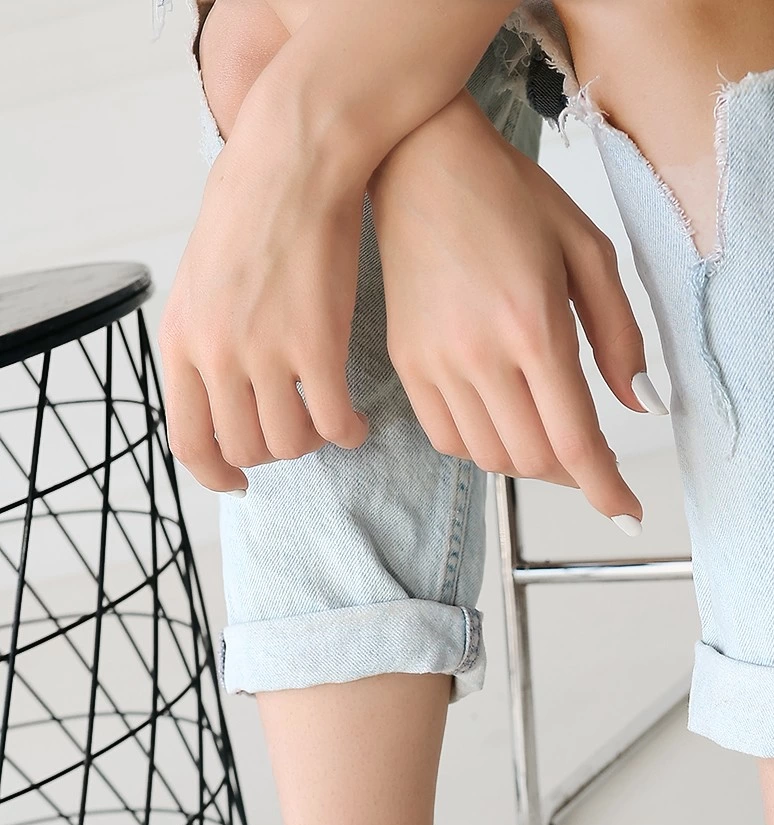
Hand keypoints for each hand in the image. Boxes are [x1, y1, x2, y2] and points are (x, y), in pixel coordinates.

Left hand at [160, 77, 369, 492]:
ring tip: (329, 422)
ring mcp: (266, 352)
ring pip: (292, 443)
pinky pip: (335, 421)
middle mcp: (217, 353)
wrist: (293, 160)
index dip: (215, 476)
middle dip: (276, 452)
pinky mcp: (318, 345)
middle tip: (300, 431)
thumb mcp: (202, 280)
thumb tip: (222, 395)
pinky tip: (357, 421)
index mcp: (183, 340)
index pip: (189, 442)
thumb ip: (205, 339)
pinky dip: (349, 432)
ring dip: (314, 442)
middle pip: (246, 448)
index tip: (239, 482)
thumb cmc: (253, 209)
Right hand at [371, 92, 665, 527]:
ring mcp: (436, 364)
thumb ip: (621, 335)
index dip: (606, 491)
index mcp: (534, 326)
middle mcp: (480, 355)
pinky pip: (451, 442)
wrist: (422, 164)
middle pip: (535, 461)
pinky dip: (485, 449)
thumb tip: (642, 407)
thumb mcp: (589, 251)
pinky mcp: (407, 366)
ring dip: (530, 464)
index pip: (575, 442)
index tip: (627, 513)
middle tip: (592, 459)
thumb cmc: (510, 198)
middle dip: (574, 475)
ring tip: (548, 432)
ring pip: (492, 460)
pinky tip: (505, 419)